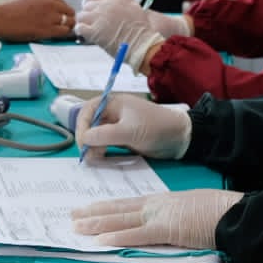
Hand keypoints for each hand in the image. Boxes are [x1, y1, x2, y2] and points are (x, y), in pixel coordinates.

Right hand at [0, 0, 74, 41]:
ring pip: (70, 22)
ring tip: (61, 33)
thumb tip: (49, 12)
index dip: (63, 12)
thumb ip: (42, 3)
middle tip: (64, 27)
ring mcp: (50, 16)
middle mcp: (50, 3)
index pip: (64, 3)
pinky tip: (58, 37)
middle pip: (70, 12)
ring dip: (67, 28)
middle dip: (68, 20)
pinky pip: (64, 32)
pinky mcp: (48, 29)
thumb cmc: (10, 11)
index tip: (61, 18)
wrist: (0, 18)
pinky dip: (64, 35)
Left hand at [71, 190, 243, 248]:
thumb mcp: (194, 210)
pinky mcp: (166, 230)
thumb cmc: (221, 212)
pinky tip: (101, 240)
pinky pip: (137, 235)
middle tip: (73, 215)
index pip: (130, 204)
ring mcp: (160, 216)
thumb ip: (178, 217)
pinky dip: (118, 237)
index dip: (109, 206)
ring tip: (77, 227)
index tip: (91, 207)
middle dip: (94, 212)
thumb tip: (172, 225)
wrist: (235, 212)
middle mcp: (157, 205)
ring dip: (97, 224)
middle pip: (119, 208)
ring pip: (122, 219)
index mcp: (164, 201)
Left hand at [75, 0, 187, 69]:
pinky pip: (79, 28)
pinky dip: (80, 31)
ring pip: (81, 16)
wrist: (142, 44)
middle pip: (86, 5)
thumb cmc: (140, 27)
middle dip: (88, 13)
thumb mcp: (134, 4)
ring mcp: (98, 19)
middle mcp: (104, 6)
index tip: (90, 7)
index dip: (90, 0)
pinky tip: (86, 35)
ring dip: (84, 22)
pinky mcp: (94, 32)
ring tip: (90, 29)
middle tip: (92, 22)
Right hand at [76, 93, 190, 162]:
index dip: (81, 126)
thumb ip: (105, 134)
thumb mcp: (130, 131)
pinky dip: (101, 151)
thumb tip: (84, 139)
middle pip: (90, 124)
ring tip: (95, 159)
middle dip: (87, 138)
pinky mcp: (123, 138)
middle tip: (87, 155)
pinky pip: (106, 143)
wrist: (180, 138)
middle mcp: (113, 113)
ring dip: (93, 146)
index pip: (88, 111)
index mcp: (114, 103)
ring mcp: (118, 126)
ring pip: (97, 135)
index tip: (83, 143)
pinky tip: (102, 158)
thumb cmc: (156, 127)